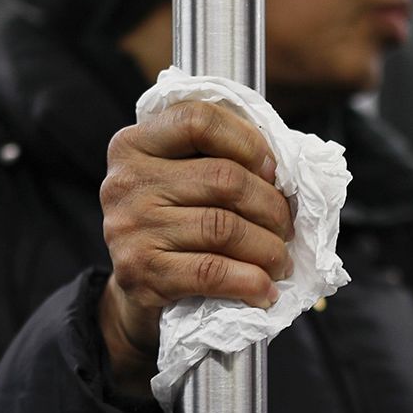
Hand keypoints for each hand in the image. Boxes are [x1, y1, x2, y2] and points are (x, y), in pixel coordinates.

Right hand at [98, 102, 295, 395]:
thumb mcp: (179, 178)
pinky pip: (212, 272)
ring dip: (268, 248)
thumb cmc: (172, 225)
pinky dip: (250, 282)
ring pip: (224, 228)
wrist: (135, 292)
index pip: (198, 121)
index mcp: (134, 144)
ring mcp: (129, 228)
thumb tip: (282, 165)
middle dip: (271, 205)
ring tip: (280, 259)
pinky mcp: (139, 273)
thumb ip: (216, 157)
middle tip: (286, 226)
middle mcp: (125, 182)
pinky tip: (265, 290)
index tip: (272, 171)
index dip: (248, 141)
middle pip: (223, 178)